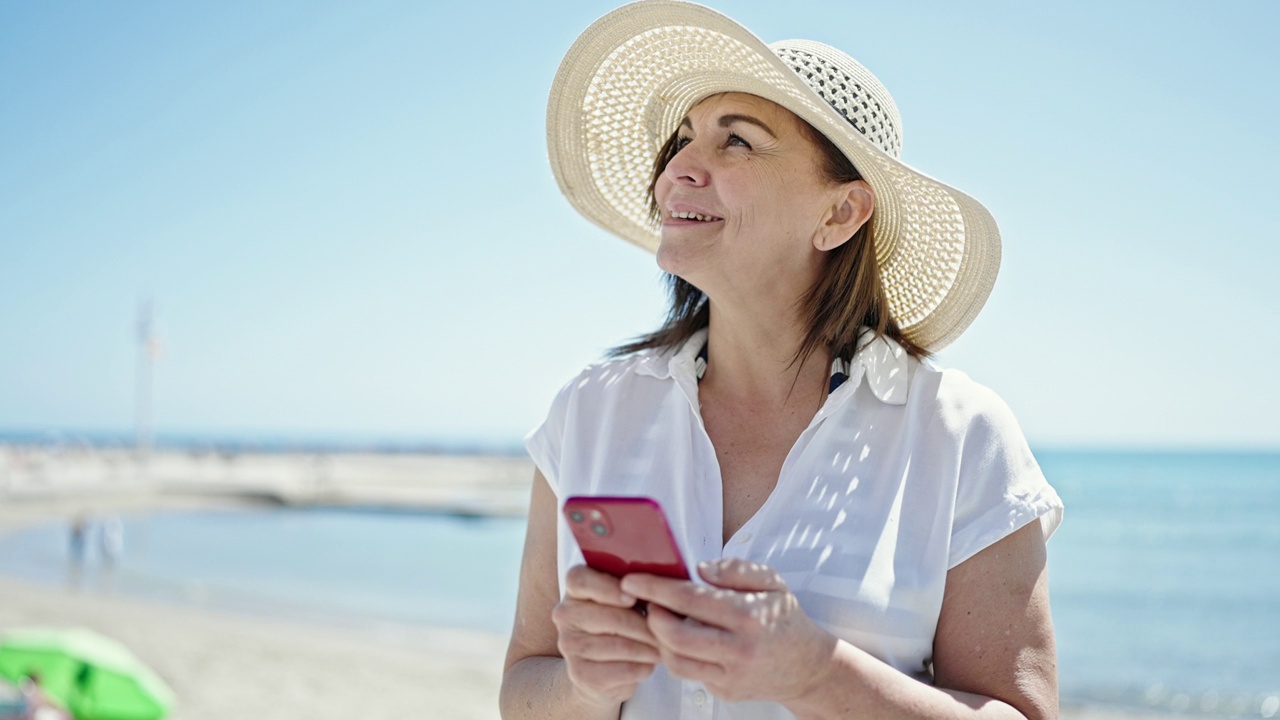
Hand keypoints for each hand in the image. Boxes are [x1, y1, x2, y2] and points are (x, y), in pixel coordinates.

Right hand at [552, 564, 659, 707]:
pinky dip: (643, 667)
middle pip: (610, 616)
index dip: (608, 588)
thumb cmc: (621, 624)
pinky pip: (622, 669)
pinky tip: (650, 663)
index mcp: (575, 588)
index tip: (633, 598)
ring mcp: (569, 645)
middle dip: (646, 625)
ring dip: (649, 647)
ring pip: (620, 645)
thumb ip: (635, 588)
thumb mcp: (625, 600)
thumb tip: (659, 591)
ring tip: (664, 646)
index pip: (580, 580)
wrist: (602, 670)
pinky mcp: (580, 674)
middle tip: (669, 629)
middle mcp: (565, 615)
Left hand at [620, 558, 836, 703]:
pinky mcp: (725, 692)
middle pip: (675, 636)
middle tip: (644, 602)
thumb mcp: (771, 582)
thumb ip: (735, 570)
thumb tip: (699, 569)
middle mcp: (739, 650)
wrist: (808, 667)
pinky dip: (677, 654)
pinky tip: (679, 638)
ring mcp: (731, 675)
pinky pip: (689, 673)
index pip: (690, 599)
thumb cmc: (785, 619)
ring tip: (660, 619)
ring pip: (675, 661)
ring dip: (659, 638)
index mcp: (748, 616)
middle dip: (651, 616)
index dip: (656, 589)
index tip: (633, 580)